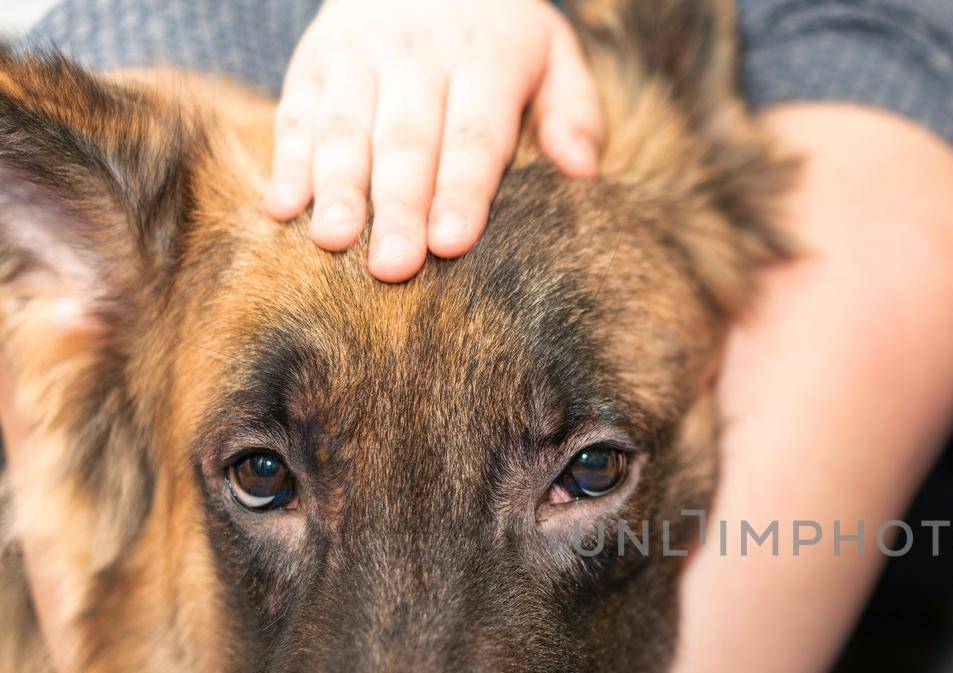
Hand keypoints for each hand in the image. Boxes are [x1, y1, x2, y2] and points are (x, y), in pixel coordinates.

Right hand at [264, 0, 603, 281]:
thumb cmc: (500, 36)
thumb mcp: (554, 53)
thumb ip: (575, 111)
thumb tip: (582, 171)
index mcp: (484, 59)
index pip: (473, 134)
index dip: (460, 189)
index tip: (451, 243)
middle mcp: (417, 54)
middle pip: (406, 140)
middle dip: (397, 206)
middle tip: (392, 268)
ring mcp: (358, 54)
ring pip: (344, 126)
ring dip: (335, 188)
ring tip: (331, 242)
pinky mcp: (314, 59)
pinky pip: (297, 112)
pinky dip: (286, 160)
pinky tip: (282, 209)